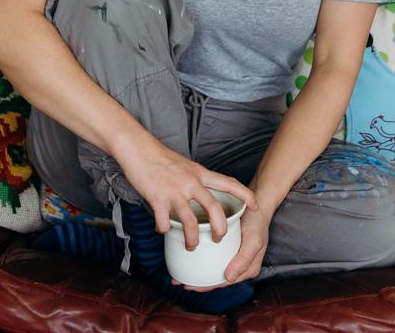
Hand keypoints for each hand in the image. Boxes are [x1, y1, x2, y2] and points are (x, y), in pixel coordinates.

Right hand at [118, 139, 257, 249]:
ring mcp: (175, 191)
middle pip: (214, 209)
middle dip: (220, 229)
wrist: (138, 148)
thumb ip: (194, 179)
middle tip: (218, 238)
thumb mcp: (184, 165)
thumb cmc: (160, 156)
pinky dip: (164, 230)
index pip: (228, 183)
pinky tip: (162, 230)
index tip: (256, 207)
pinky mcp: (158, 199)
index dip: (245, 195)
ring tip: (191, 245)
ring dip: (193, 239)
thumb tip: (200, 195)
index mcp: (199, 173)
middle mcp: (190, 182)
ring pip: (191, 223)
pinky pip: (165, 222)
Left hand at [173, 203, 270, 290]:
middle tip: (177, 280)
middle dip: (197, 281)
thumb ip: (244, 259)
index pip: (223, 282)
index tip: (189, 285)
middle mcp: (238, 264)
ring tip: (178, 273)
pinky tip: (187, 254)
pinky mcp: (227, 244)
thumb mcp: (254, 240)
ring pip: (212, 266)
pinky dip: (200, 256)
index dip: (206, 286)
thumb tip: (229, 278)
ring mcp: (232, 254)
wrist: (258, 202)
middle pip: (216, 276)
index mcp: (247, 269)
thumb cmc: (257, 221)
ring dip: (196, 270)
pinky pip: (212, 254)